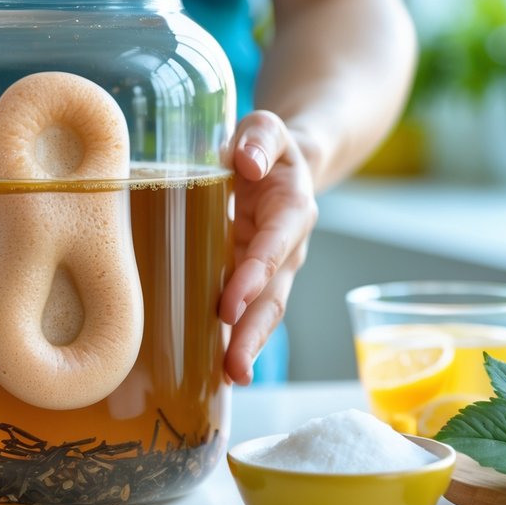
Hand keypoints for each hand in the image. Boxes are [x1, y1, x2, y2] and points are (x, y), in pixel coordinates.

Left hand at [219, 110, 318, 384]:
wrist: (281, 163)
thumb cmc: (266, 146)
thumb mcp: (266, 127)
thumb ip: (259, 136)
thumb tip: (246, 161)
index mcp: (291, 210)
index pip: (274, 246)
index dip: (254, 275)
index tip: (230, 303)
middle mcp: (287, 248)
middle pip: (275, 295)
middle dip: (254, 331)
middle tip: (234, 365)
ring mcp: (271, 270)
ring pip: (264, 314)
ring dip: (248, 346)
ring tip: (230, 377)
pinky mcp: (252, 282)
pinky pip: (245, 314)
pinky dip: (232, 341)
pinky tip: (214, 372)